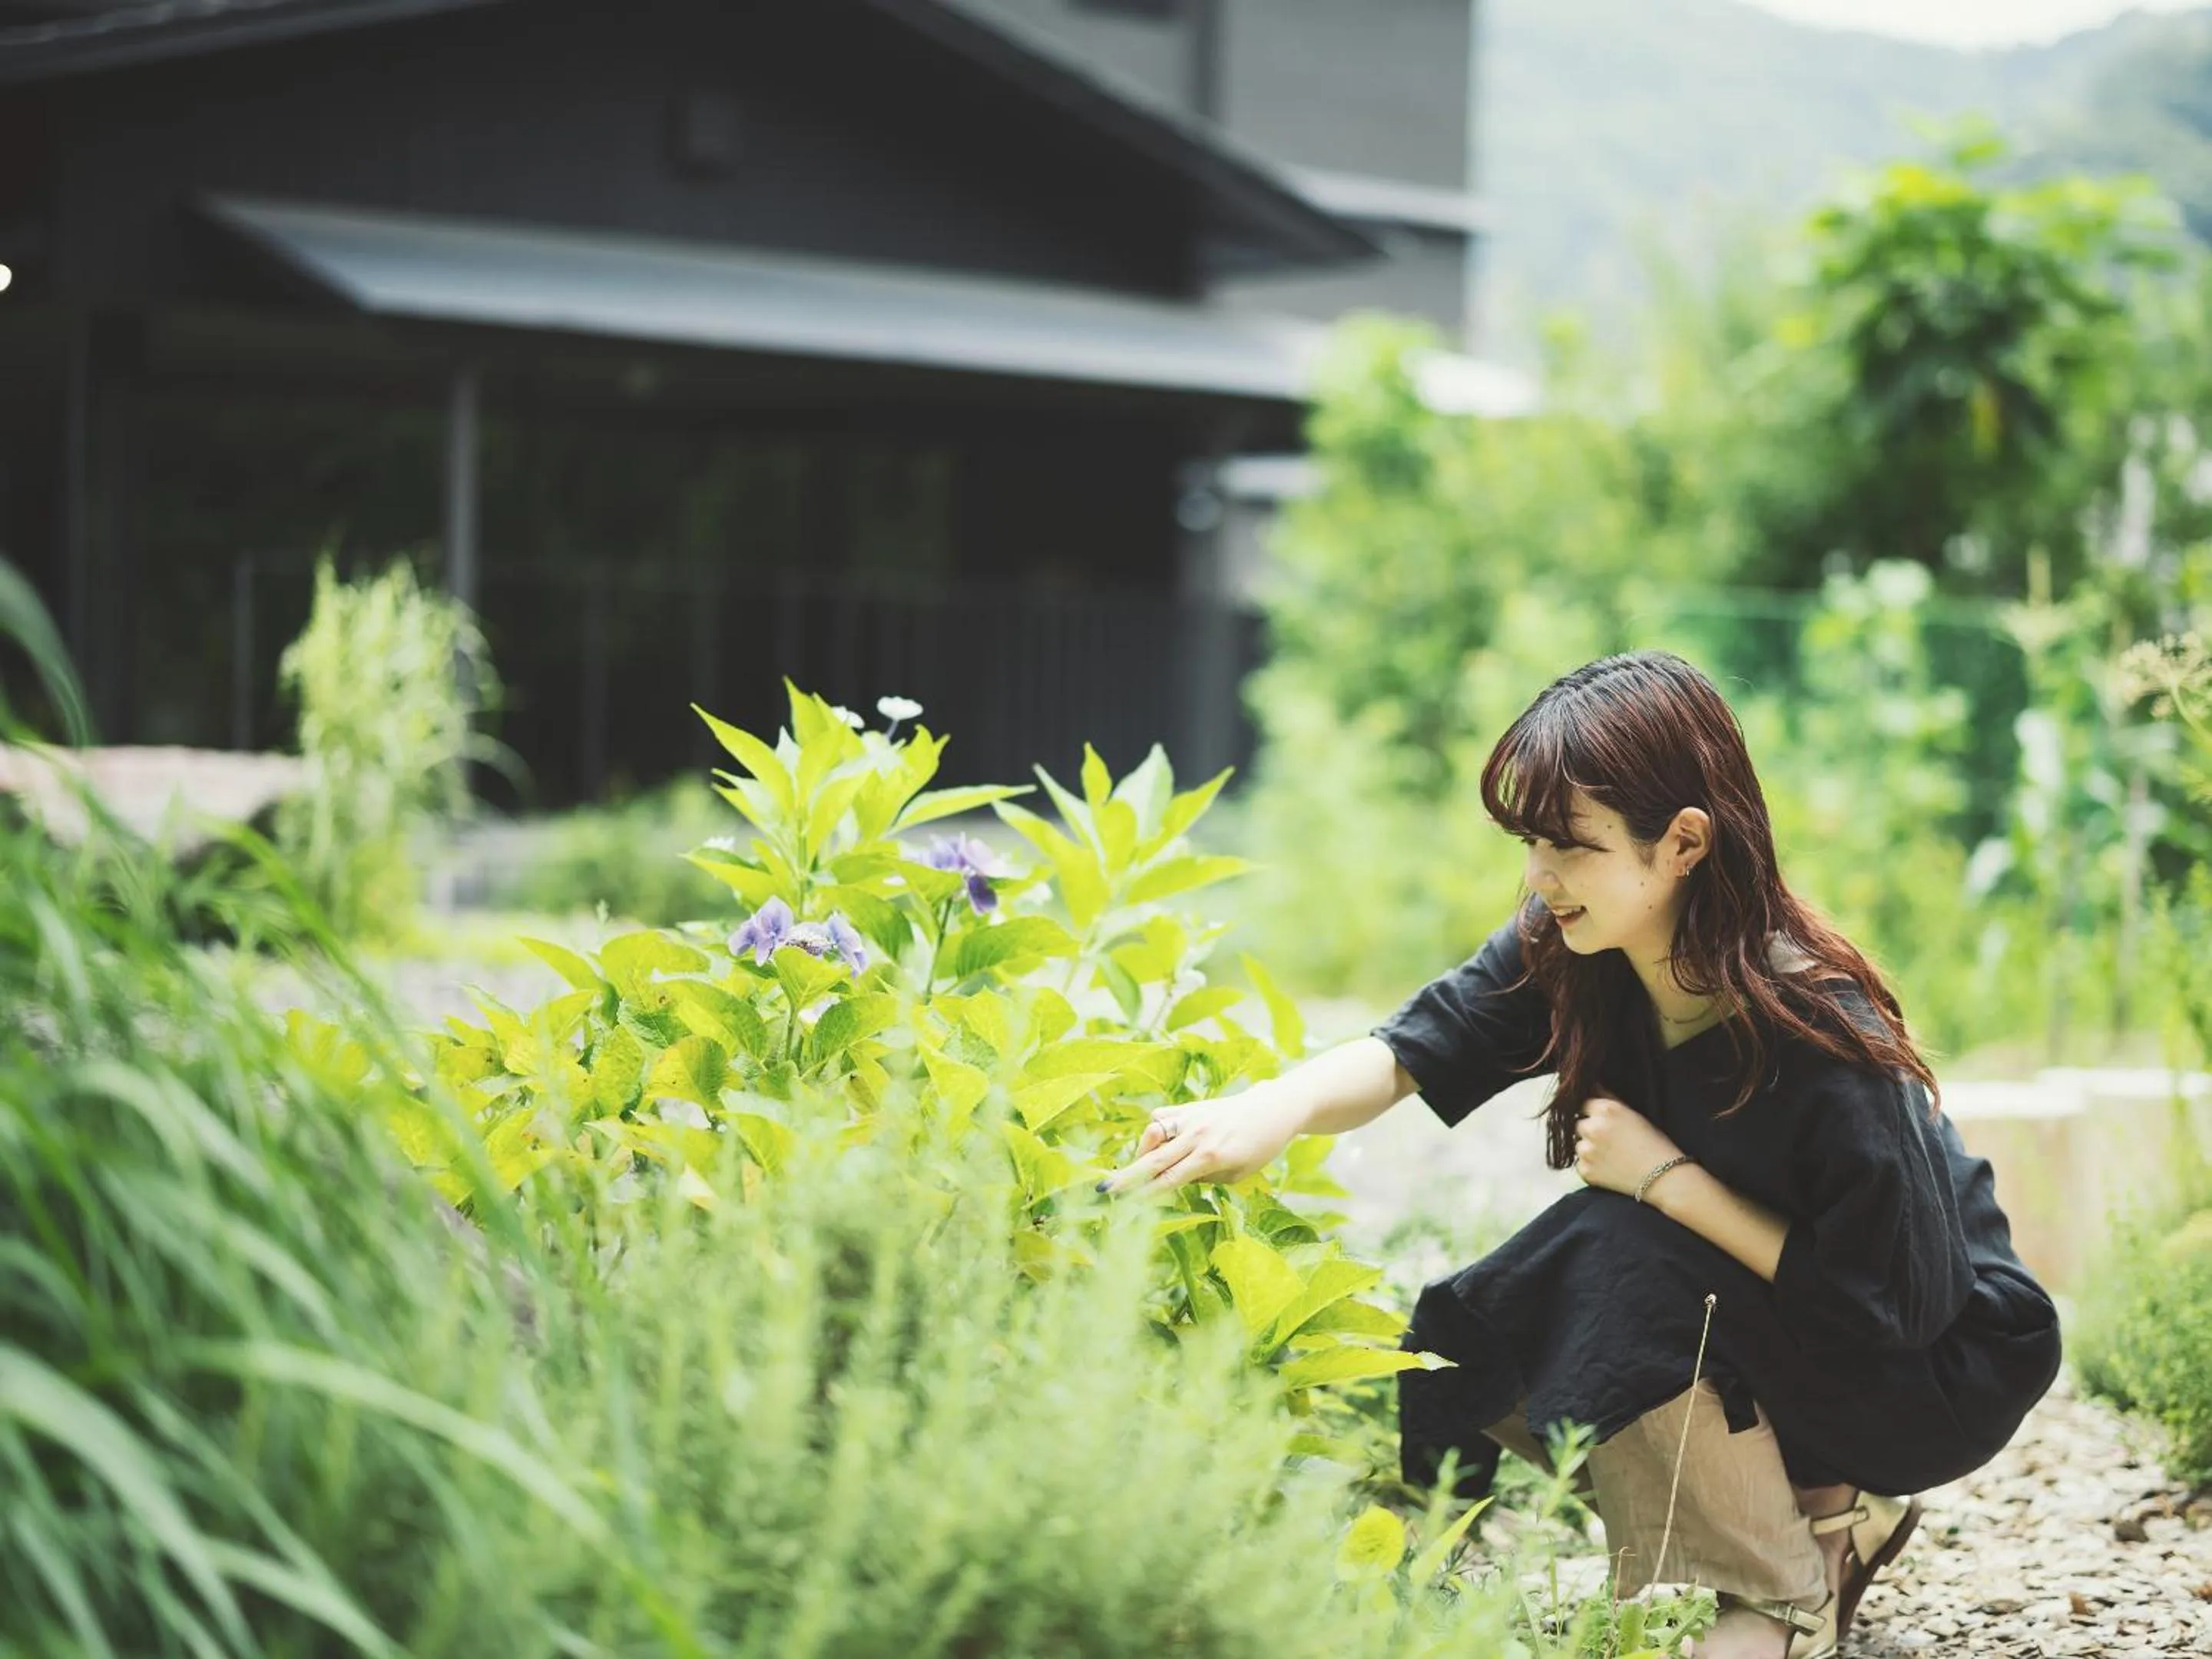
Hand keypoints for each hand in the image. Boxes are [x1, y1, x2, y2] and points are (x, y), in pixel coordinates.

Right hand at [1096, 1089, 1303, 1195]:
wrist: (1272, 1109)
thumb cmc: (1259, 1148)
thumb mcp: (1236, 1174)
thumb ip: (1202, 1177)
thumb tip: (1171, 1178)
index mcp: (1211, 1157)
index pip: (1169, 1180)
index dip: (1145, 1194)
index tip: (1126, 1205)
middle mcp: (1197, 1136)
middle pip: (1153, 1160)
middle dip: (1128, 1176)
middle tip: (1104, 1189)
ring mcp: (1191, 1118)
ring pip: (1152, 1134)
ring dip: (1142, 1152)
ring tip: (1141, 1167)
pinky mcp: (1190, 1107)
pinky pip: (1161, 1118)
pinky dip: (1155, 1131)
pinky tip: (1158, 1143)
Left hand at [1571, 1095, 1681, 1198]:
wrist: (1664, 1177)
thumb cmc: (1655, 1144)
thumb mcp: (1634, 1115)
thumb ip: (1609, 1101)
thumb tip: (1591, 1087)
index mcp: (1605, 1110)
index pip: (1583, 1103)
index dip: (1592, 1112)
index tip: (1599, 1120)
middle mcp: (1593, 1128)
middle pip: (1579, 1124)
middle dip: (1589, 1130)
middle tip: (1609, 1141)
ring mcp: (1587, 1151)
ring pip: (1578, 1145)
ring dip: (1589, 1148)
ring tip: (1611, 1156)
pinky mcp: (1586, 1171)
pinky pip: (1581, 1164)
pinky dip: (1590, 1166)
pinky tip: (1609, 1169)